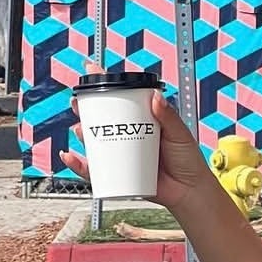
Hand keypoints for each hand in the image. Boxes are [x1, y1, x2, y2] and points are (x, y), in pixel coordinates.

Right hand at [59, 90, 211, 214]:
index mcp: (142, 120)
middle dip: (85, 109)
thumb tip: (155, 97)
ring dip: (82, 134)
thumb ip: (169, 116)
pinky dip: (80, 166)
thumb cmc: (187, 161)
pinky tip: (71, 157)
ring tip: (80, 129)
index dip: (104, 84)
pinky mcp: (120, 176)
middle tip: (78, 103)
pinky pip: (96, 171)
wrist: (190, 192)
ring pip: (96, 143)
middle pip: (102, 119)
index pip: (121, 99)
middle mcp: (129, 136)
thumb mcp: (179, 134)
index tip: (91, 69)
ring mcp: (124, 155)